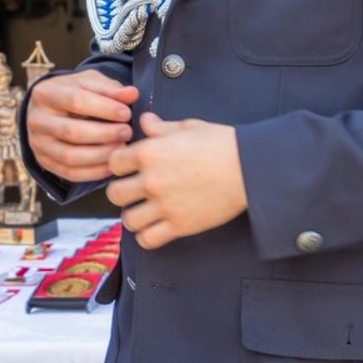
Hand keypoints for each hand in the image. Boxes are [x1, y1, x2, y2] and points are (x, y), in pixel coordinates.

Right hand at [25, 70, 139, 183]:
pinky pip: (71, 173)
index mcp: (44, 93)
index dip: (104, 108)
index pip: (76, 100)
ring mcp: (38, 144)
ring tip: (122, 148)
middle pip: (72, 131)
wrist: (49, 111)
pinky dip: (95, 171)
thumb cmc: (73, 93)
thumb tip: (132, 94)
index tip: (126, 113)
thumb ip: (110, 89)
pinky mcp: (44, 163)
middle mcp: (36, 119)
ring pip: (71, 156)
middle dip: (105, 133)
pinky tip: (112, 163)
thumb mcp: (89, 83)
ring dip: (101, 155)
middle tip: (127, 132)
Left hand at [107, 112, 246, 249]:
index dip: (120, 164)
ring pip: (128, 220)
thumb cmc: (221, 144)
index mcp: (149, 152)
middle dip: (123, 191)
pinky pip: (148, 240)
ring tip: (144, 211)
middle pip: (114, 193)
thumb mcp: (188, 127)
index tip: (130, 168)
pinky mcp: (180, 226)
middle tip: (135, 191)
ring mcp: (164, 205)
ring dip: (134, 215)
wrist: (249, 168)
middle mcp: (151, 180)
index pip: (113, 163)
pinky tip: (156, 227)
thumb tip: (145, 122)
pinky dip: (148, 236)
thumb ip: (161, 127)